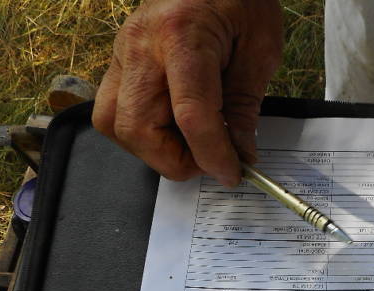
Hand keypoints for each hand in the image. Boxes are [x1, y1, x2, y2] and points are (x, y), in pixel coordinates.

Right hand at [93, 0, 282, 186]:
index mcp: (183, 35)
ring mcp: (122, 51)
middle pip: (137, 128)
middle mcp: (141, 44)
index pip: (191, 115)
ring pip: (114, 125)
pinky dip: (142, 131)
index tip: (233, 172)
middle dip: (175, 160)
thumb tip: (239, 154)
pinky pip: (113, 110)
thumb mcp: (260, 49)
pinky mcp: (118, 60)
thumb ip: (246, 106)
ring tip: (191, 143)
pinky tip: (173, 126)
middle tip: (210, 159)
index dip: (212, 155)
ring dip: (153, 149)